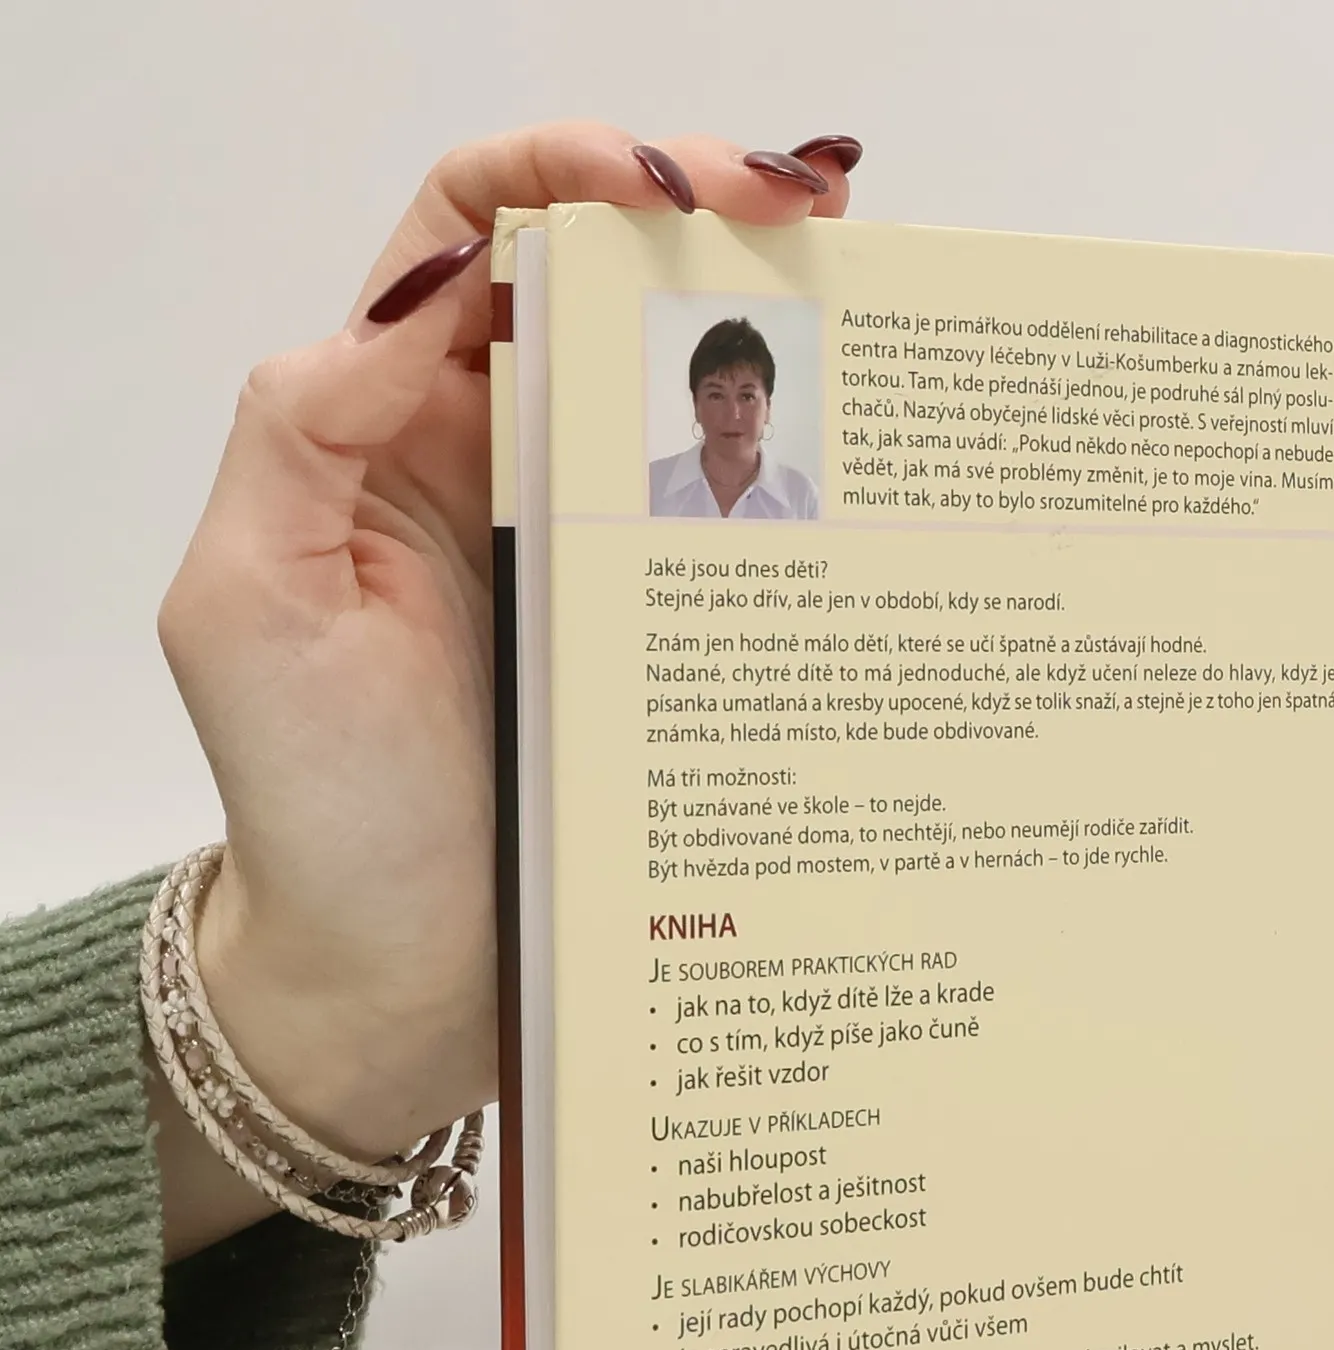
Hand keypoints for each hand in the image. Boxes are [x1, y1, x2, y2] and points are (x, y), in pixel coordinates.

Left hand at [153, 125, 857, 1257]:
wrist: (398, 979)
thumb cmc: (318, 811)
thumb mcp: (250, 603)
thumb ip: (305, 422)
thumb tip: (440, 282)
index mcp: (383, 425)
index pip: (475, 229)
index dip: (573, 167)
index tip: (684, 184)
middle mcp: (493, 465)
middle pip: (603, 286)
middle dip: (710, 218)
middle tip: (822, 213)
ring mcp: (585, 549)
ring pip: (679, 397)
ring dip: (769, 337)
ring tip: (865, 312)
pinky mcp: (657, 638)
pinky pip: (725, 533)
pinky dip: (793, 485)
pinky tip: (858, 478)